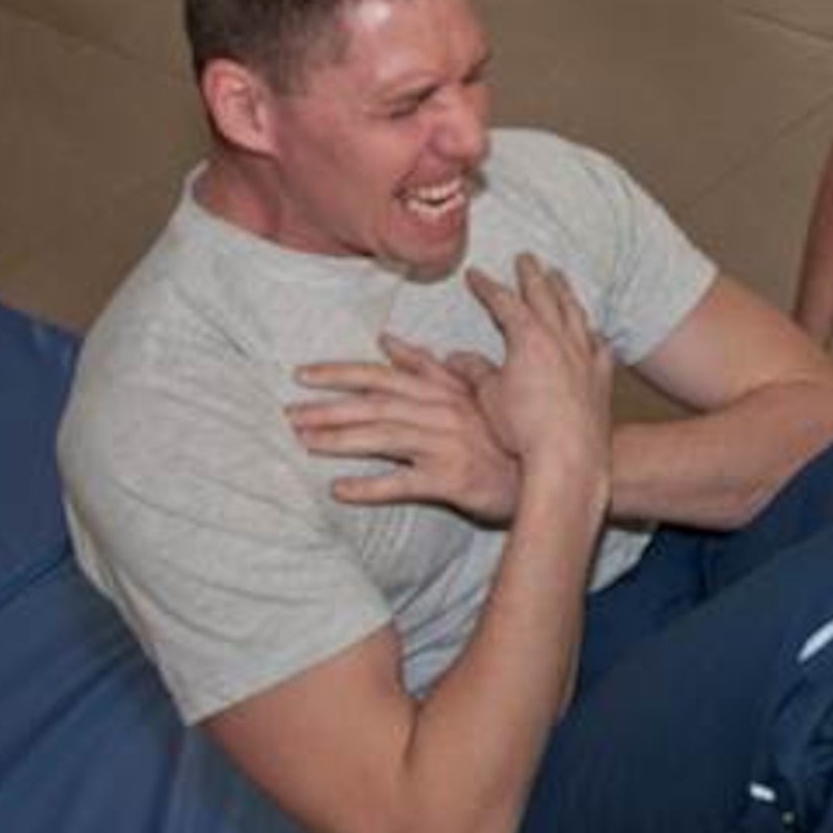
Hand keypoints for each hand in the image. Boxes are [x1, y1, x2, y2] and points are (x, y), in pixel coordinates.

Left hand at [290, 335, 521, 521]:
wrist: (543, 474)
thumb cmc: (505, 434)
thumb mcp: (471, 390)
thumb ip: (429, 366)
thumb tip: (389, 342)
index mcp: (441, 390)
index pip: (382, 375)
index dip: (340, 372)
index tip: (302, 374)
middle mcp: (440, 413)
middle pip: (374, 404)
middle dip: (328, 407)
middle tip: (289, 413)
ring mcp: (445, 446)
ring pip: (382, 437)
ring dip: (340, 439)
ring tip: (304, 442)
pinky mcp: (450, 480)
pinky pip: (402, 483)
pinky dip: (369, 486)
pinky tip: (339, 490)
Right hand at [462, 254, 612, 483]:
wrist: (568, 459)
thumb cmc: (524, 431)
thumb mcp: (489, 398)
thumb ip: (474, 372)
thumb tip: (456, 358)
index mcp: (529, 338)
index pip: (504, 302)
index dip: (488, 286)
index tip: (475, 274)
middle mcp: (561, 339)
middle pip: (545, 296)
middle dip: (533, 274)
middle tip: (526, 257)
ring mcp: (586, 356)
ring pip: (576, 313)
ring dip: (565, 293)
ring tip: (560, 278)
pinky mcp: (602, 379)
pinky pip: (599, 345)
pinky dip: (592, 333)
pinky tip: (592, 332)